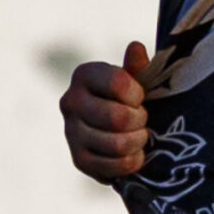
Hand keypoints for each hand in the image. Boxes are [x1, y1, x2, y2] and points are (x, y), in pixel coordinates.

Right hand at [60, 42, 151, 181]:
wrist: (116, 131)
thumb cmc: (129, 99)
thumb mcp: (136, 80)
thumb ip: (137, 67)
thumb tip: (135, 47)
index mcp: (84, 74)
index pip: (117, 82)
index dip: (137, 94)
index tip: (139, 98)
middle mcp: (70, 101)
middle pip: (118, 117)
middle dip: (140, 121)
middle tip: (142, 120)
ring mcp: (71, 132)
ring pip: (117, 144)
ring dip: (138, 142)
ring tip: (141, 136)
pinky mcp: (78, 160)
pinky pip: (113, 166)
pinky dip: (131, 162)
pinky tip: (134, 154)